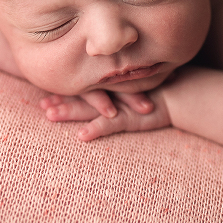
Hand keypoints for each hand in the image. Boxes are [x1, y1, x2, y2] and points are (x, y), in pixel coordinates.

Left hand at [39, 89, 168, 139]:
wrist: (181, 93)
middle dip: (61, 101)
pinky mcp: (130, 118)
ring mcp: (119, 105)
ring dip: (70, 112)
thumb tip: (106, 85)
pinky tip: (81, 136)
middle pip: (82, 98)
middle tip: (42, 105)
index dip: (65, 92)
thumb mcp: (136, 89)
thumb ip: (121, 87)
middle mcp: (112, 94)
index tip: (45, 96)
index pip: (84, 89)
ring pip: (89, 109)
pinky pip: (110, 125)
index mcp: (111, 88)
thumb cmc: (159, 91)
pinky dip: (95, 129)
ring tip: (51, 115)